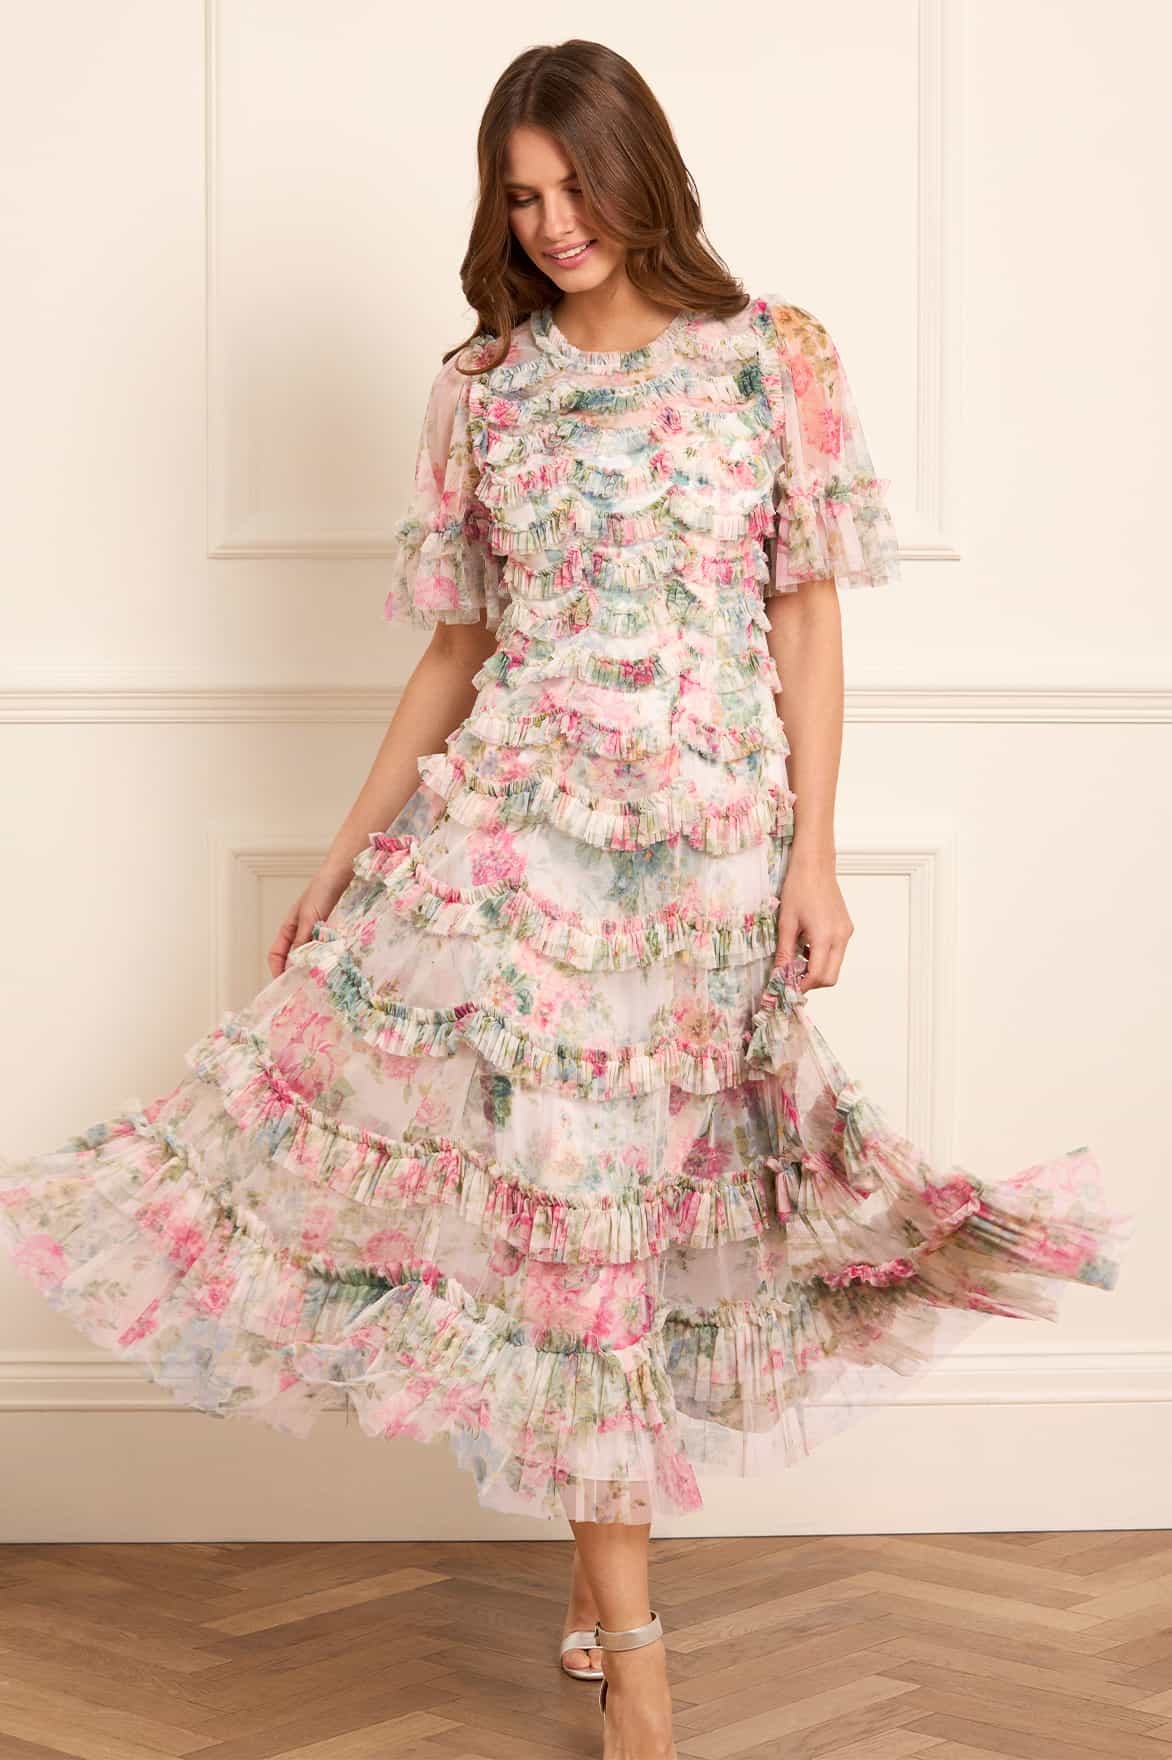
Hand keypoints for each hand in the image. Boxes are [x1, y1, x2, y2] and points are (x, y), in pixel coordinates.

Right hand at [267, 864, 354, 979]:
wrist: (342, 875)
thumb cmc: (321, 890)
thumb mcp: (308, 917)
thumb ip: (303, 939)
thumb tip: (296, 963)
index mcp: (289, 928)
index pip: (276, 954)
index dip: (277, 969)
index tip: (283, 985)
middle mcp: (302, 933)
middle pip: (294, 959)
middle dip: (297, 973)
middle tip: (304, 988)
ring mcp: (317, 934)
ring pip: (311, 957)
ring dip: (314, 967)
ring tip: (320, 980)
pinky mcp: (332, 933)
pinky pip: (327, 951)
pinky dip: (328, 960)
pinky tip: (334, 966)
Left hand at [772, 846, 852, 992]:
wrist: (815, 865)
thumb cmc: (799, 887)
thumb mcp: (786, 923)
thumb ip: (784, 952)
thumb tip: (779, 974)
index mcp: (825, 936)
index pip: (818, 976)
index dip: (803, 986)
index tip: (788, 988)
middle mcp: (841, 937)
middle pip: (831, 977)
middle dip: (812, 983)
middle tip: (792, 979)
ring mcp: (846, 932)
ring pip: (835, 965)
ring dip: (818, 970)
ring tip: (796, 962)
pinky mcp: (846, 927)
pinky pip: (837, 952)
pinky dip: (823, 957)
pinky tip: (806, 948)